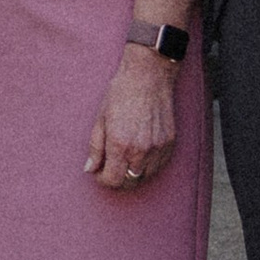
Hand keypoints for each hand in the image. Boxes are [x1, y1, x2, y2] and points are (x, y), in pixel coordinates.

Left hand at [86, 46, 175, 190]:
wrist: (148, 76)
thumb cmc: (121, 93)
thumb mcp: (101, 119)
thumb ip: (95, 148)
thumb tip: (90, 169)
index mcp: (119, 144)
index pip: (112, 180)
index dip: (102, 180)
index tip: (99, 172)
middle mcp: (140, 150)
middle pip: (129, 183)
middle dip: (117, 180)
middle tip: (109, 168)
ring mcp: (157, 148)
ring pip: (145, 177)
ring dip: (132, 174)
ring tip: (124, 161)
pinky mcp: (170, 143)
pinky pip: (158, 166)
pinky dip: (148, 167)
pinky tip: (139, 155)